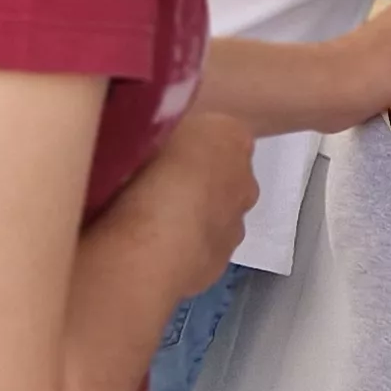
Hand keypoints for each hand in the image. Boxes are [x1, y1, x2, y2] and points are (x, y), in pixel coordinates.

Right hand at [97, 110, 255, 305]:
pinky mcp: (219, 265)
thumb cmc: (145, 170)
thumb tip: (155, 134)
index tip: (160, 152)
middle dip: (194, 180)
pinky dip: (183, 248)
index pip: (217, 133)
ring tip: (147, 222)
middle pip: (221, 175)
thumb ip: (162, 126)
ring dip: (190, 217)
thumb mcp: (147, 125)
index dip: (189, 143)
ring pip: (214, 215)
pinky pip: (201, 249)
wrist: (150, 241)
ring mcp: (236, 226)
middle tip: (151, 186)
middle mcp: (245, 180)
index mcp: (231, 135)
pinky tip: (152, 249)